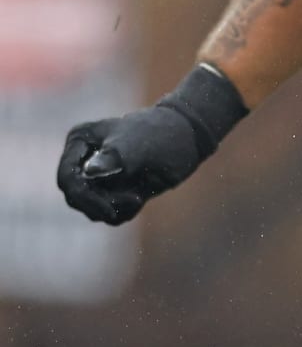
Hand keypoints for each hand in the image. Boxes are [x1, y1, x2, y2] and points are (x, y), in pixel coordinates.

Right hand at [56, 65, 246, 224]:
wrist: (190, 138)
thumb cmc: (163, 133)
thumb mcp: (139, 145)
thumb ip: (115, 158)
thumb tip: (91, 171)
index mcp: (80, 141)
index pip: (67, 179)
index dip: (83, 198)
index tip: (108, 209)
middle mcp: (82, 159)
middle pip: (76, 198)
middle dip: (102, 205)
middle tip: (134, 200)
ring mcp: (96, 176)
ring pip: (92, 209)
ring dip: (115, 209)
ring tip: (138, 196)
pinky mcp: (113, 190)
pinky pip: (109, 213)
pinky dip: (123, 212)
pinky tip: (140, 197)